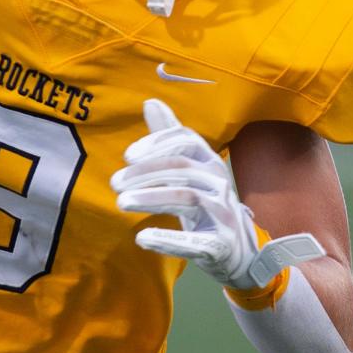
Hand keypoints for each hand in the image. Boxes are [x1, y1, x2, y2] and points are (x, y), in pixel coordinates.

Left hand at [110, 99, 323, 288]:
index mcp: (210, 161)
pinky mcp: (220, 244)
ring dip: (151, 199)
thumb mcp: (188, 170)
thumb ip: (169, 138)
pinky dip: (167, 240)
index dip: (156, 144)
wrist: (237, 251)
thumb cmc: (205, 204)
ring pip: (186, 198)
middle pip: (182, 169)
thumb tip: (150, 102)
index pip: (186, 141)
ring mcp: (223, 213)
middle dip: (145, 174)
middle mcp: (220, 182)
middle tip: (115, 183)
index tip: (127, 156)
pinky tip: (142, 239)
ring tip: (121, 203)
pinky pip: (194, 241)